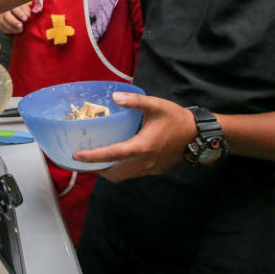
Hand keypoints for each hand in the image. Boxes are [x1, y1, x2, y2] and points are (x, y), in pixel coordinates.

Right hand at [0, 3, 31, 34]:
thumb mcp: (25, 8)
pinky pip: (1, 27)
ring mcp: (0, 16)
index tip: (25, 19)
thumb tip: (27, 15)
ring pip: (3, 22)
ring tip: (20, 30)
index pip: (14, 8)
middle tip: (21, 26)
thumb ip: (26, 11)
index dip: (19, 14)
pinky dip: (8, 30)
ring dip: (12, 28)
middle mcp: (4, 9)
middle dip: (14, 22)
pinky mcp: (0, 22)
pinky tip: (16, 31)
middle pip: (6, 15)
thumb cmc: (21, 9)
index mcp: (11, 4)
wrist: (16, 11)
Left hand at [72, 92, 198, 181]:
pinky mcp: (155, 171)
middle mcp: (144, 162)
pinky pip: (133, 174)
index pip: (111, 154)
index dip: (92, 157)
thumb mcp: (155, 105)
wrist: (198, 134)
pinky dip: (122, 169)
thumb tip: (115, 97)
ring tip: (100, 158)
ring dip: (110, 170)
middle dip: (98, 168)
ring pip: (124, 176)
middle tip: (87, 157)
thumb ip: (134, 101)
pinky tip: (120, 157)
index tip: (77, 156)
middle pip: (114, 173)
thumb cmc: (176, 119)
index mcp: (141, 147)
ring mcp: (150, 169)